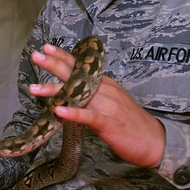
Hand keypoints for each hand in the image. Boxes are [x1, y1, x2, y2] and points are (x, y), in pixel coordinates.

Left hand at [30, 44, 165, 167]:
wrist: (155, 141)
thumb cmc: (130, 123)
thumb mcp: (111, 103)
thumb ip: (92, 95)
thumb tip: (71, 91)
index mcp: (105, 84)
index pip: (81, 66)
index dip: (63, 56)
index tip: (46, 47)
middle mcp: (105, 91)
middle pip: (76, 75)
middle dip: (54, 64)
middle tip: (35, 55)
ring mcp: (107, 107)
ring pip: (77, 94)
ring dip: (54, 90)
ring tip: (34, 87)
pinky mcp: (109, 124)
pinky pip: (88, 117)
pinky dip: (73, 113)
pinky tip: (59, 111)